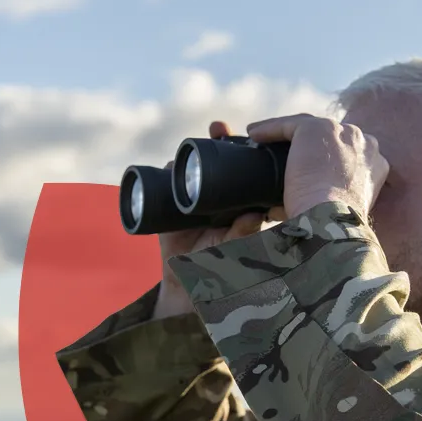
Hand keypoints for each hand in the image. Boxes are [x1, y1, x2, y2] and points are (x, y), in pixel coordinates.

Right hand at [152, 121, 284, 318]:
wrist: (191, 292)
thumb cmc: (223, 273)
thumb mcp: (236, 251)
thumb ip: (244, 234)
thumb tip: (254, 215)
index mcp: (241, 203)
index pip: (246, 170)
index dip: (245, 151)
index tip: (248, 133)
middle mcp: (218, 198)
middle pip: (218, 161)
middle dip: (219, 141)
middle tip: (218, 128)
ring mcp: (193, 202)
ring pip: (193, 170)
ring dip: (192, 152)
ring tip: (195, 140)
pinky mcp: (170, 212)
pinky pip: (166, 187)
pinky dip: (167, 174)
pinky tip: (171, 165)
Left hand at [246, 113, 388, 219]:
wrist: (331, 221)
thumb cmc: (332, 228)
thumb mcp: (340, 213)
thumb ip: (331, 200)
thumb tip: (294, 206)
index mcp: (376, 165)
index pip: (348, 154)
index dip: (327, 161)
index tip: (308, 171)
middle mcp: (365, 143)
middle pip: (330, 138)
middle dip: (310, 145)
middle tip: (285, 156)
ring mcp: (342, 133)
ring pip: (309, 128)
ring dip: (285, 134)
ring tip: (263, 140)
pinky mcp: (318, 128)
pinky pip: (289, 125)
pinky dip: (270, 129)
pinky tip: (254, 135)